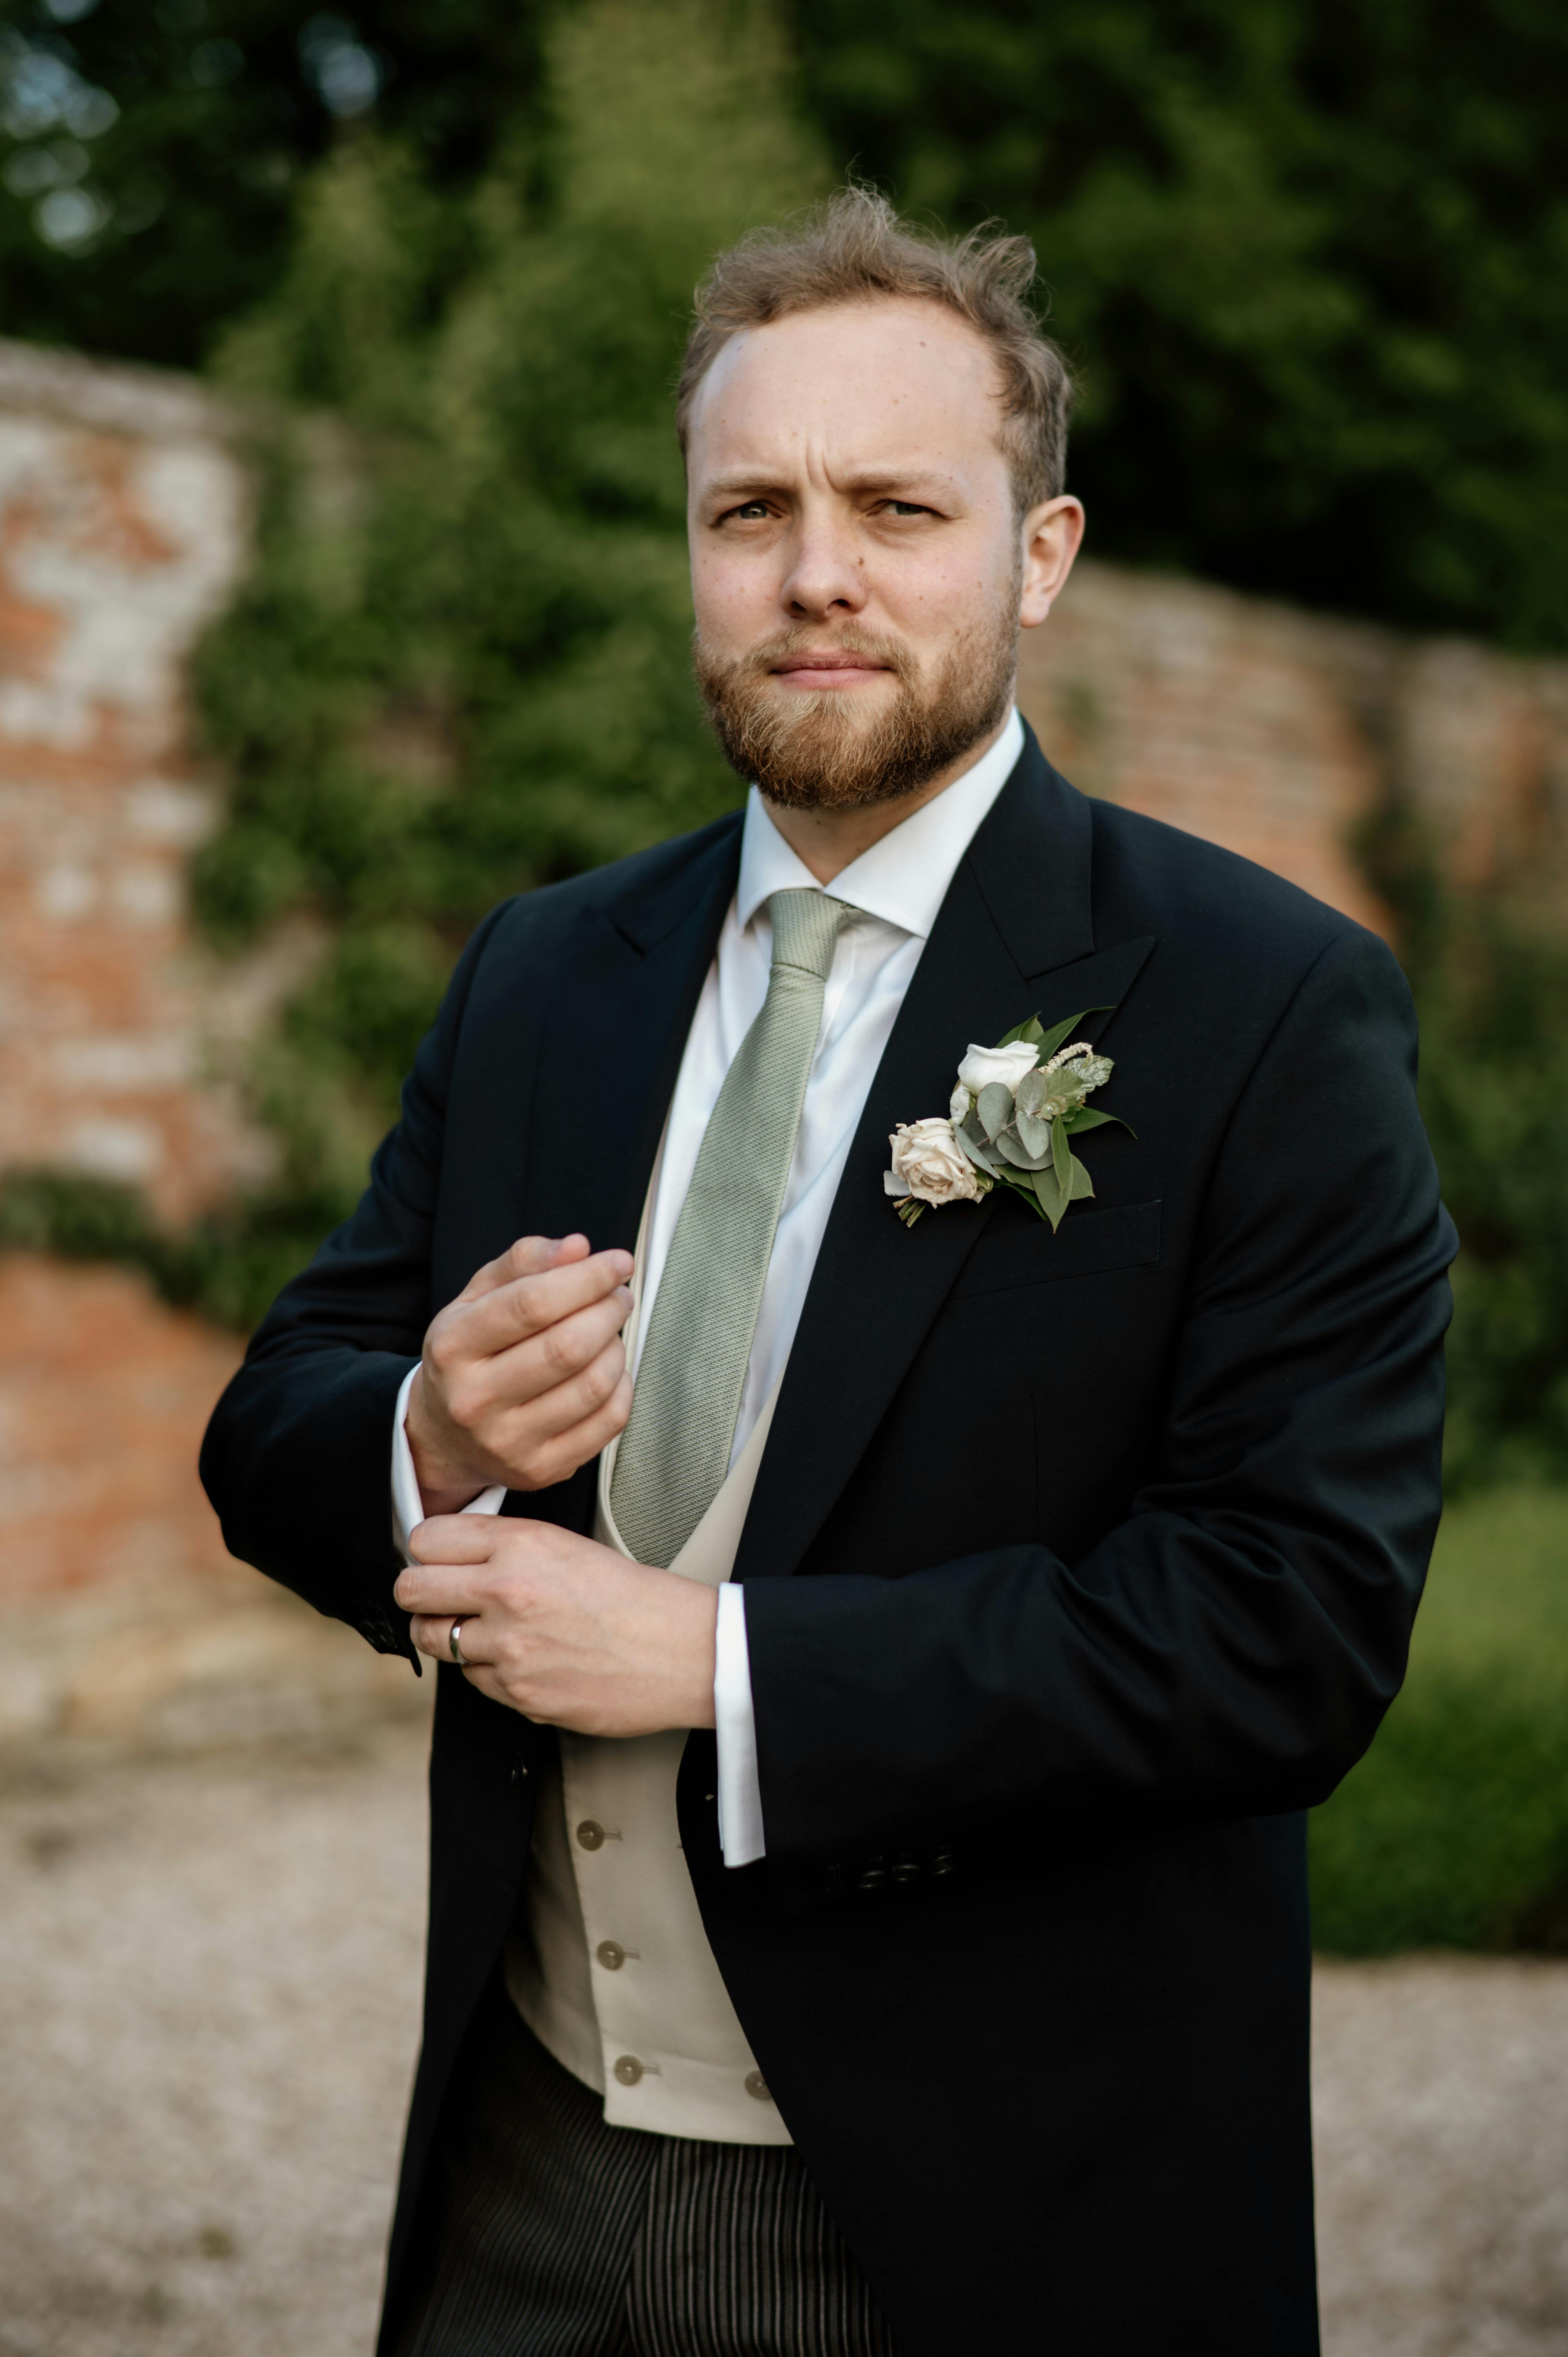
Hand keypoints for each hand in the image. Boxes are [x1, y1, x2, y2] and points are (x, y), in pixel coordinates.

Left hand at [394, 1516, 718, 1735]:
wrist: (681, 1652)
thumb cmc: (631, 1598)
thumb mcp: (565, 1546)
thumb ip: (505, 1547)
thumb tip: (449, 1559)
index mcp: (522, 1544)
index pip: (427, 1539)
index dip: (428, 1551)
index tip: (438, 1559)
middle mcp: (508, 1591)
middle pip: (411, 1589)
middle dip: (419, 1594)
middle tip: (440, 1598)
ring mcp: (510, 1647)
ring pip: (432, 1639)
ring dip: (447, 1635)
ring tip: (481, 1632)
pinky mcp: (518, 1694)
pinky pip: (472, 1680)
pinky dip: (488, 1671)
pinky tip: (523, 1661)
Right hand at [406, 1234, 634, 1513]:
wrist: (444, 1436)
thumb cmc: (470, 1354)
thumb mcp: (477, 1298)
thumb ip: (523, 1263)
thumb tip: (578, 1248)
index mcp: (451, 1347)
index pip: (531, 1304)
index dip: (587, 1278)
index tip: (618, 1262)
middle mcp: (473, 1400)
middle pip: (567, 1347)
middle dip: (608, 1311)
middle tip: (619, 1295)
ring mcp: (507, 1442)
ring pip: (593, 1386)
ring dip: (617, 1347)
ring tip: (610, 1331)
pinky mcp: (540, 1470)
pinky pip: (608, 1423)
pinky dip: (622, 1386)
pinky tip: (610, 1370)